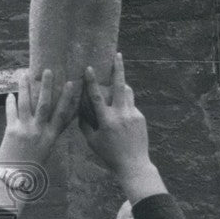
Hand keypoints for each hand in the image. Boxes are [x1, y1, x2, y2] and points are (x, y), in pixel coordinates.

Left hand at [0, 69, 74, 168]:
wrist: (17, 175)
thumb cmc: (34, 164)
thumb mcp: (48, 148)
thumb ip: (52, 133)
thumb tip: (60, 120)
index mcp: (51, 136)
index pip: (62, 113)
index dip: (67, 98)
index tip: (72, 84)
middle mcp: (39, 130)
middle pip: (44, 104)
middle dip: (46, 86)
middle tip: (48, 71)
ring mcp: (25, 129)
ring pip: (25, 103)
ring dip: (25, 88)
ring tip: (25, 75)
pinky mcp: (11, 130)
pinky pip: (10, 112)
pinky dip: (10, 102)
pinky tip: (10, 94)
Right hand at [81, 54, 164, 202]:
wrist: (133, 163)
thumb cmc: (109, 154)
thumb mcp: (92, 141)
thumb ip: (84, 125)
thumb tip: (79, 110)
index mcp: (107, 120)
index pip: (97, 96)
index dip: (92, 82)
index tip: (89, 68)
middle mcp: (121, 114)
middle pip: (119, 86)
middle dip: (118, 69)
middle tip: (118, 55)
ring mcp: (133, 114)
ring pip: (127, 92)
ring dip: (121, 84)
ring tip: (116, 79)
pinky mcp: (140, 117)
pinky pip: (130, 104)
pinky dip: (123, 104)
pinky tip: (121, 112)